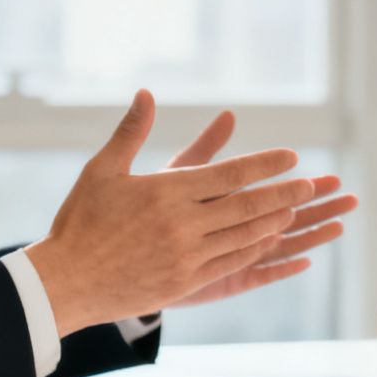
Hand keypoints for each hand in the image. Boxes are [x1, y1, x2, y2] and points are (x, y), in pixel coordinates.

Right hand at [27, 92, 324, 334]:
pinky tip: (267, 239)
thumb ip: (131, 132)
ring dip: (273, 221)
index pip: (229, 174)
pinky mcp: (186, 283)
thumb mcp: (102, 170)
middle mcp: (182, 225)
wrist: (64, 282)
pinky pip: (231, 264)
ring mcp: (186, 258)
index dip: (264, 164)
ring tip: (295, 209)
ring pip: (244, 236)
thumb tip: (146, 93)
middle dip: (284, 193)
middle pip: (247, 206)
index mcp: (165, 193)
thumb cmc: (80, 221)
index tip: (290, 156)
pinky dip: (253, 249)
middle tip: (312, 184)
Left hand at [159, 110, 357, 307]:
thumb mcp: (181, 174)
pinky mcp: (225, 279)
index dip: (307, 187)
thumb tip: (229, 113)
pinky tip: (304, 259)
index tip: (332, 177)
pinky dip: (281, 267)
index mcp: (236, 204)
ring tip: (339, 226)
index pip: (279, 193)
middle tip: (349, 198)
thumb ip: (206, 148)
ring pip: (282, 245)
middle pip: (290, 218)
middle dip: (319, 208)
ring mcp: (236, 256)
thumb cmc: (152, 210)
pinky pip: (258, 274)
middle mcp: (241, 230)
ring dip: (311, 235)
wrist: (125, 251)